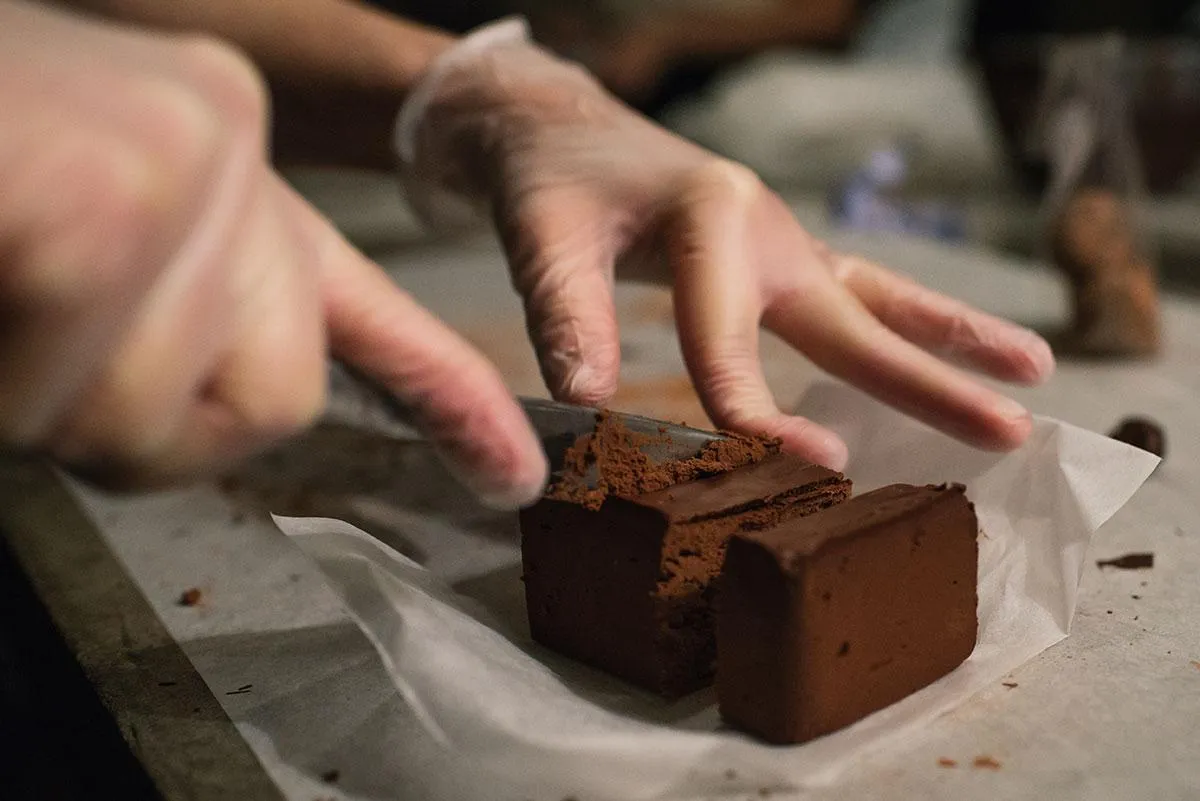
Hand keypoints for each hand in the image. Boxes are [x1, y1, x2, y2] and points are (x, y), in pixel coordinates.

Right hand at [0, 2, 545, 505]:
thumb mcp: (84, 241)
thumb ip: (181, 318)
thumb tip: (243, 420)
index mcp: (223, 161)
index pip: (365, 315)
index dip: (446, 400)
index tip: (512, 473)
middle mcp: (227, 149)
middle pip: (264, 405)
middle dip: (136, 415)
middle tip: (33, 318)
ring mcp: (181, 166)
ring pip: (160, 421)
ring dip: (46, 398)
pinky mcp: (109, 199)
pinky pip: (74, 383)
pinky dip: (10, 363)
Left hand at [399, 23, 1054, 469]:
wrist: (558, 129)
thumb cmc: (553, 183)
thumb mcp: (544, 239)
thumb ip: (565, 318)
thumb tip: (586, 403)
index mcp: (713, 216)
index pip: (730, 337)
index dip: (757, 412)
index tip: (806, 472)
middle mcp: (766, 227)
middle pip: (855, 315)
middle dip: (929, 379)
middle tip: (1010, 428)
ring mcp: (781, 243)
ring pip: (878, 298)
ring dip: (953, 340)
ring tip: (1037, 372)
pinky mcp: (777, 259)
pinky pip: (855, 296)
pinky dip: (907, 327)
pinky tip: (955, 352)